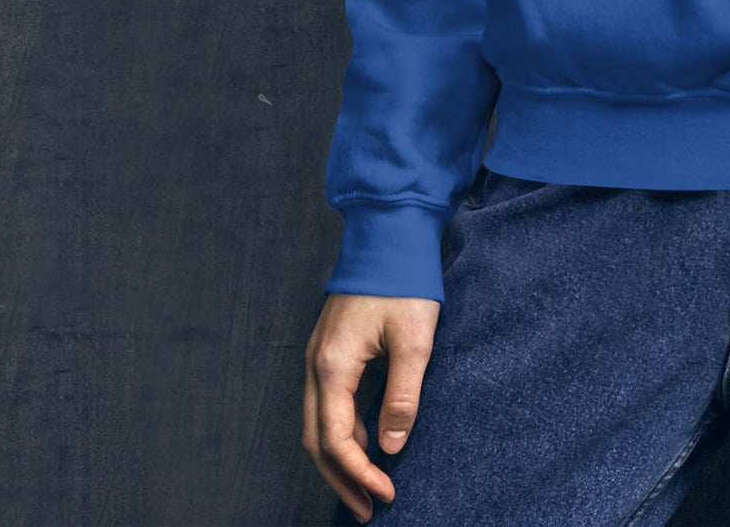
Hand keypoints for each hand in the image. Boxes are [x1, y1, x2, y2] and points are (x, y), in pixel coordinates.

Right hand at [303, 291, 439, 521]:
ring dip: (338, 458)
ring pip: (316, 423)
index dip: (358, 473)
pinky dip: (340, 431)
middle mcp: (316, 364)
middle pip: (315, 439)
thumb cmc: (403, 281)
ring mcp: (318, 355)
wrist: (389, 231)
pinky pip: (325, 403)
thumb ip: (402, 395)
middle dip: (340, 479)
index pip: (335, 439)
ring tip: (367, 486)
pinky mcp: (330, 348)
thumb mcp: (414, 339)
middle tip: (368, 508)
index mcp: (333, 365)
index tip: (386, 495)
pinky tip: (363, 443)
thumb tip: (391, 446)